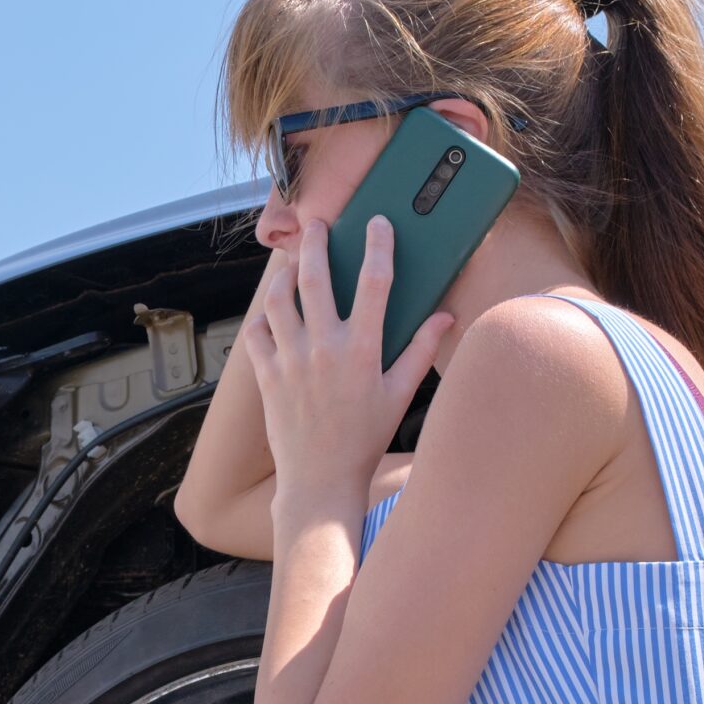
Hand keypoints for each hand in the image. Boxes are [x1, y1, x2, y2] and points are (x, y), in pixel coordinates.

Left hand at [239, 216, 452, 502]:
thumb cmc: (364, 439)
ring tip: (291, 264)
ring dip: (283, 275)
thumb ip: (420, 352)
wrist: (320, 480)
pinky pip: (258, 333)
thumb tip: (445, 316)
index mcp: (362, 350)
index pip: (374, 283)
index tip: (377, 223)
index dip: (378, 247)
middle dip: (316, 243)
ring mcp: (290, 360)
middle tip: (317, 224)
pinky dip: (263, 317)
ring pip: (278, 300)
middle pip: (315, 278)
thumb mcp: (399, 395)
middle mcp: (323, 349)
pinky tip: (272, 312)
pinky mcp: (267, 376)